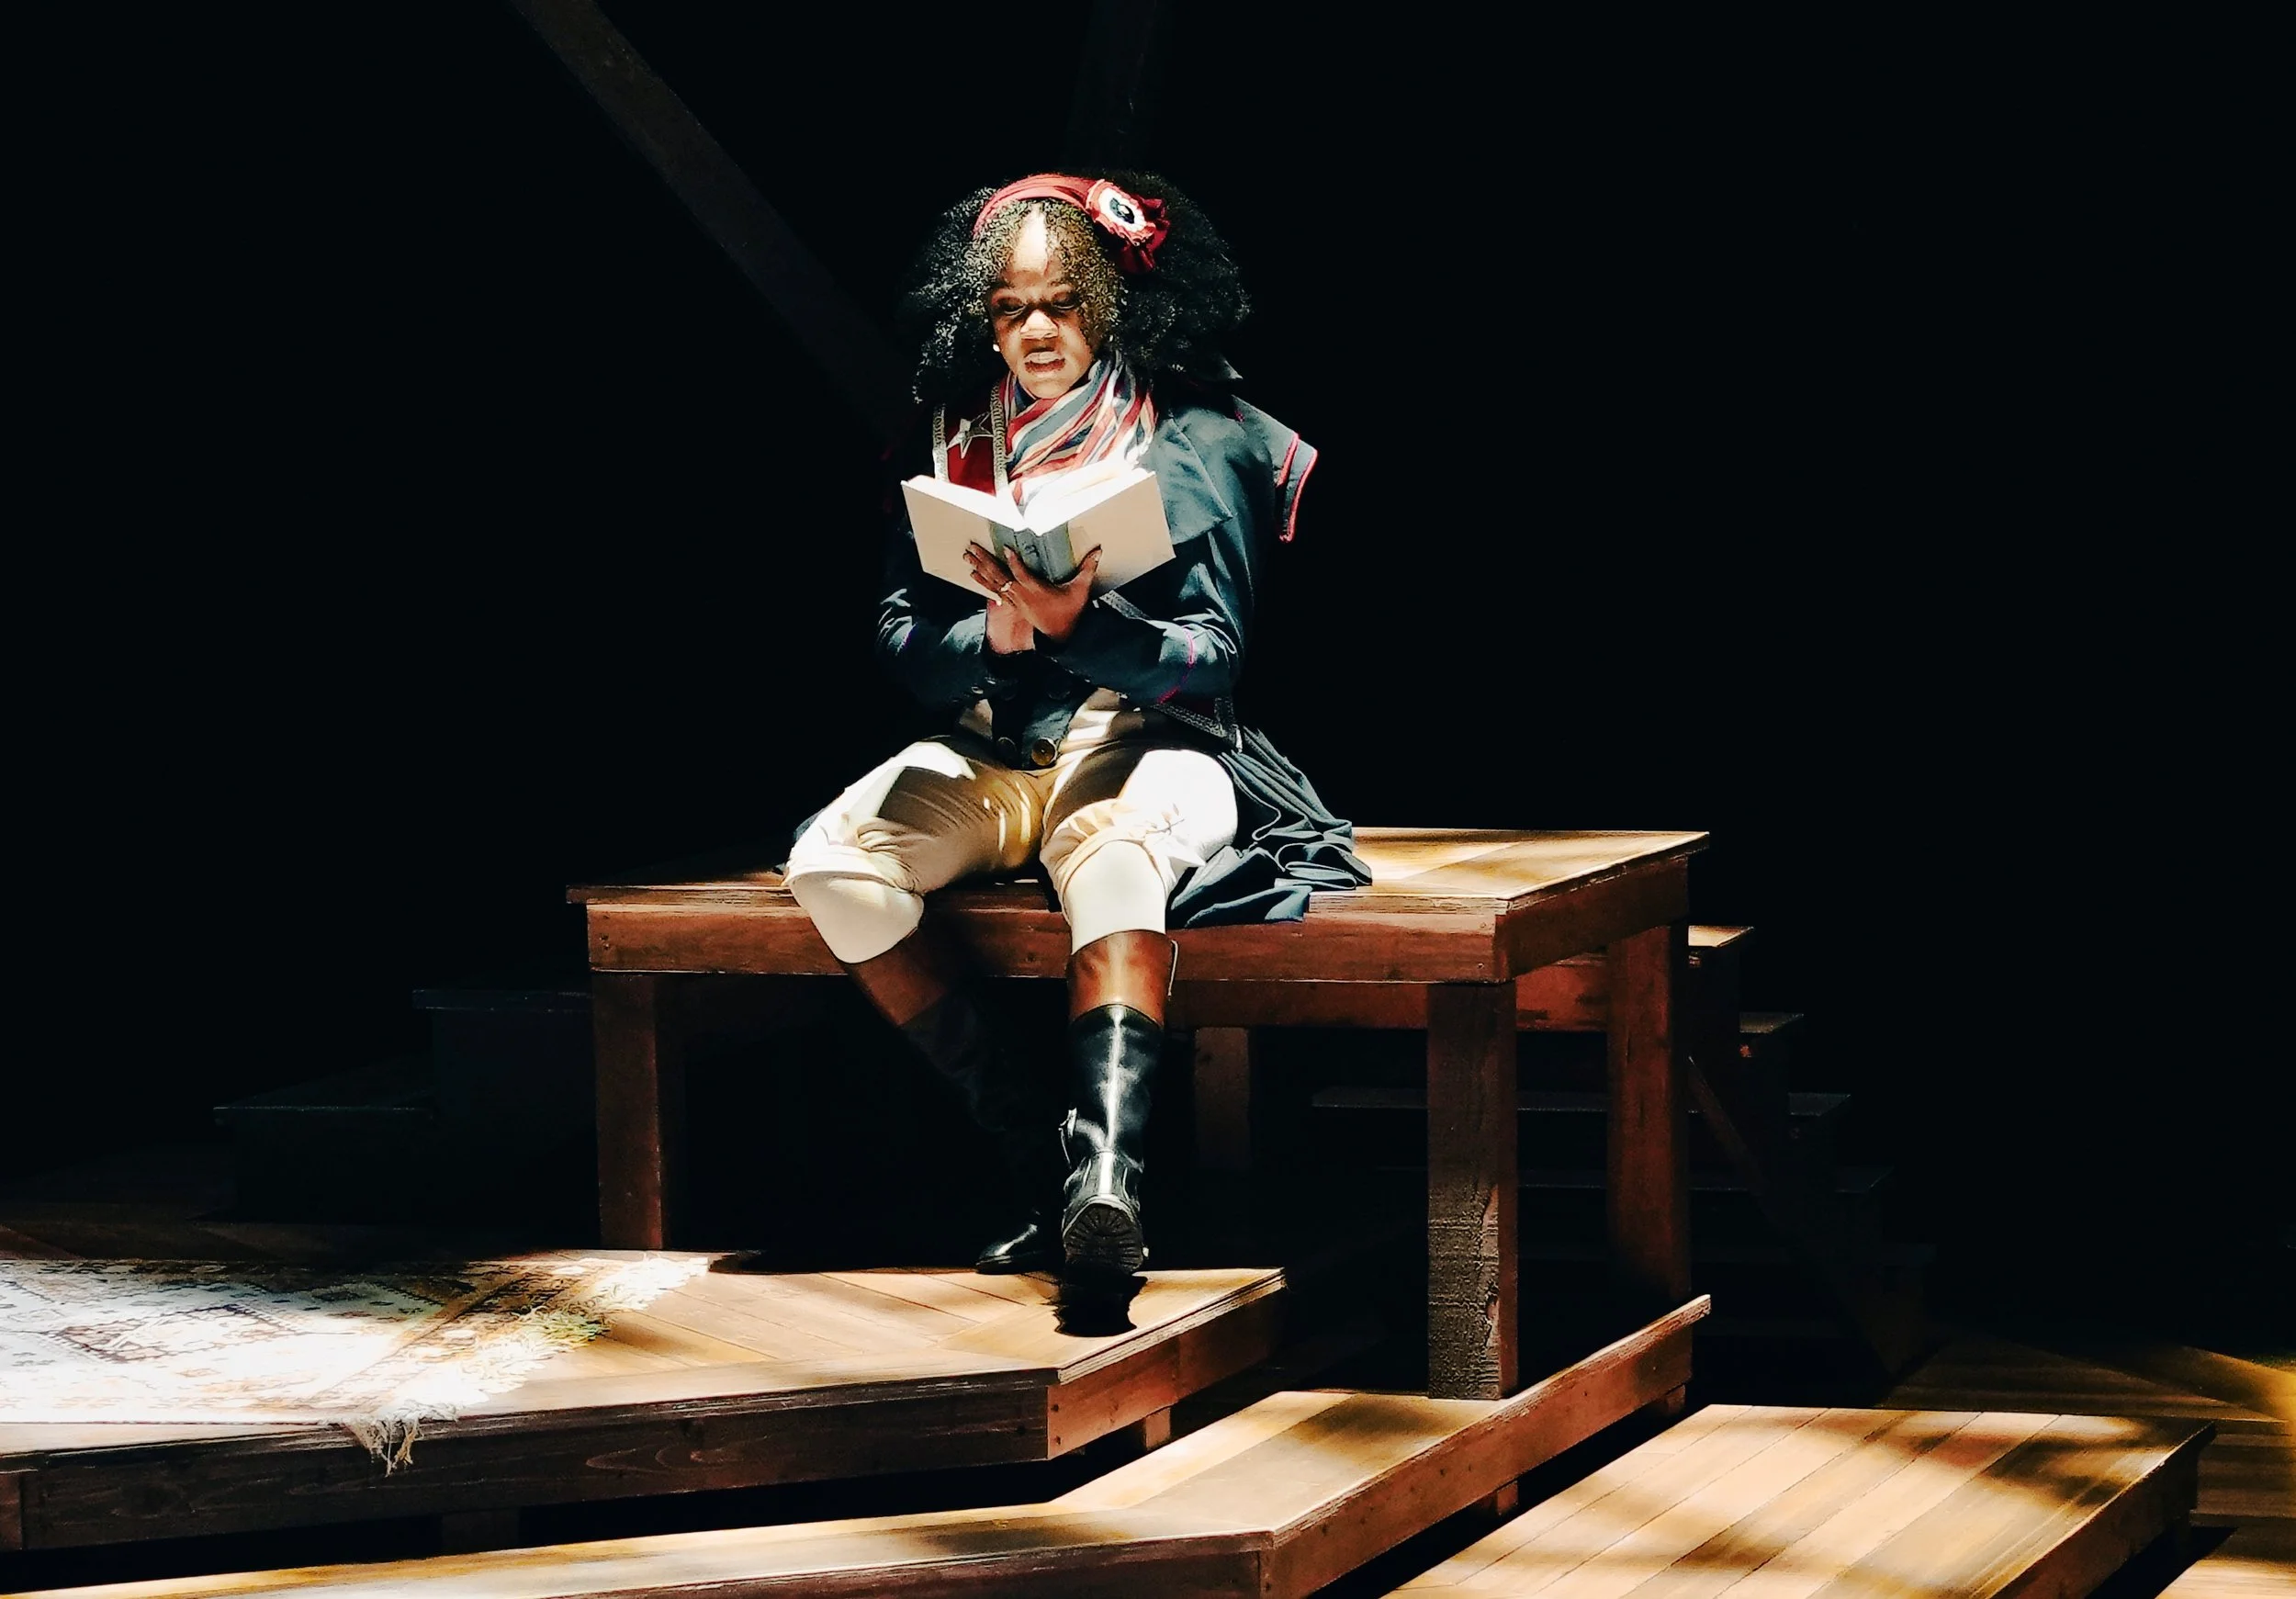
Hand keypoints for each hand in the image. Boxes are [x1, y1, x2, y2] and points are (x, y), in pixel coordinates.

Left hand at [967, 541, 1102, 644]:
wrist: (1058, 635)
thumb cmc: (1068, 612)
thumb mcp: (1079, 591)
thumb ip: (1087, 569)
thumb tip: (1098, 551)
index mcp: (1036, 590)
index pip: (1022, 574)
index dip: (1014, 562)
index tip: (1005, 548)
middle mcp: (1021, 594)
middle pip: (999, 576)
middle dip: (985, 561)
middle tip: (972, 548)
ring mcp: (1015, 599)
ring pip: (993, 582)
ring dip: (980, 568)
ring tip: (967, 557)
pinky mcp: (1012, 603)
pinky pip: (994, 590)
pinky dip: (983, 582)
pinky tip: (973, 574)